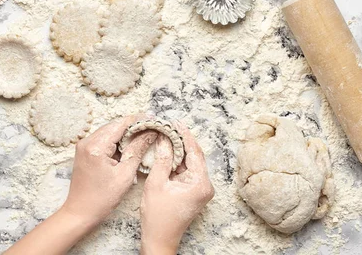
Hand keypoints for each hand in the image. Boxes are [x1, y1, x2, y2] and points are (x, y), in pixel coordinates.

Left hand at [61, 114, 157, 227]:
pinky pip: (103, 140)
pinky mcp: (84, 152)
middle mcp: (86, 141)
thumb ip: (137, 150)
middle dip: (132, 126)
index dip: (138, 120)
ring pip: (108, 132)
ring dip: (124, 134)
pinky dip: (116, 141)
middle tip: (151, 129)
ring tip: (143, 137)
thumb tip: (150, 133)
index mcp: (96, 146)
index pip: (120, 124)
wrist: (80, 212)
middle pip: (114, 126)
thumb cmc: (102, 198)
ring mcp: (83, 146)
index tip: (153, 119)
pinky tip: (128, 147)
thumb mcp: (125, 174)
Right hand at [140, 124, 213, 254]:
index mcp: (200, 183)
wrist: (159, 239)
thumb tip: (165, 138)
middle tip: (169, 126)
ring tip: (167, 135)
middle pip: (195, 156)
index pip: (195, 152)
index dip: (185, 135)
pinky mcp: (194, 192)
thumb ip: (162, 159)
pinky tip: (168, 152)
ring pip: (190, 162)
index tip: (176, 122)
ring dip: (179, 150)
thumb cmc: (158, 217)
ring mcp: (201, 189)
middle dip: (182, 140)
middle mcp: (205, 185)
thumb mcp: (156, 183)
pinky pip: (187, 171)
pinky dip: (178, 161)